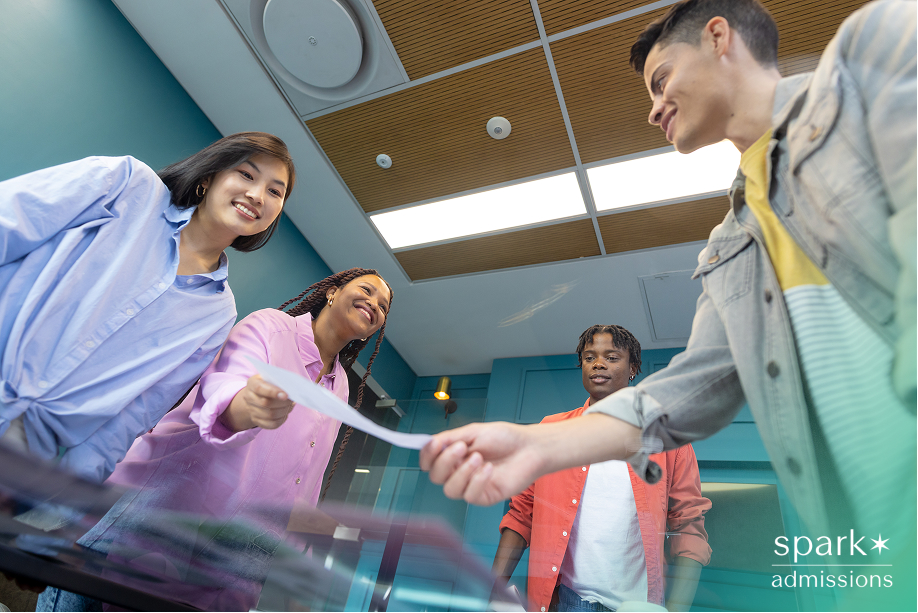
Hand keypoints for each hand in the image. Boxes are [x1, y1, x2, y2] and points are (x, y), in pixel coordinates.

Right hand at [221, 375, 294, 431]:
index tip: (286, 395)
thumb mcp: (272, 378)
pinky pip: (272, 424)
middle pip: (266, 403)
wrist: (258, 395)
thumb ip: (280, 381)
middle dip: (283, 403)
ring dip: (284, 411)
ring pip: (270, 415)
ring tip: (289, 406)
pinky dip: (281, 419)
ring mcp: (251, 410)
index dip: (273, 392)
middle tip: (292, 400)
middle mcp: (249, 397)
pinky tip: (285, 413)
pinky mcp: (257, 420)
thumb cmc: (270, 384)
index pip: (259, 388)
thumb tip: (292, 389)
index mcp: (252, 383)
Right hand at [419, 422, 543, 505]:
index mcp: (454, 455)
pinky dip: (477, 481)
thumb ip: (450, 438)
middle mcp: (459, 472)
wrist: (530, 447)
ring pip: (450, 490)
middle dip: (445, 461)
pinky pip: (470, 496)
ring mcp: (471, 486)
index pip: (429, 461)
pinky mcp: (485, 497)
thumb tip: (429, 442)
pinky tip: (489, 469)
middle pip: (435, 476)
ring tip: (479, 458)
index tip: (434, 444)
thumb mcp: (474, 431)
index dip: (427, 455)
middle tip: (462, 447)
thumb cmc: (505, 438)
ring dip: (462, 473)